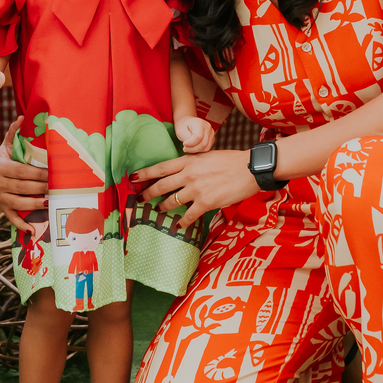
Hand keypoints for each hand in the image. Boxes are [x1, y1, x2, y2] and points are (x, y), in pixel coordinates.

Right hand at [0, 118, 47, 229]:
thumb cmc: (7, 157)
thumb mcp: (8, 145)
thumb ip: (15, 133)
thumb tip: (22, 117)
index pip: (21, 171)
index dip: (37, 174)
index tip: (52, 174)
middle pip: (21, 187)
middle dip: (40, 188)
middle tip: (57, 188)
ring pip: (18, 203)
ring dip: (35, 204)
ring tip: (50, 202)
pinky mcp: (1, 208)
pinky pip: (11, 218)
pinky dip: (22, 225)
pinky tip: (33, 230)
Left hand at [130, 148, 259, 228]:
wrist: (249, 169)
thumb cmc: (231, 161)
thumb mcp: (207, 156)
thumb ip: (192, 162)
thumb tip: (183, 169)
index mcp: (188, 161)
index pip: (160, 168)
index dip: (145, 174)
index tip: (133, 178)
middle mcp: (188, 174)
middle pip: (161, 186)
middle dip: (147, 193)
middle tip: (139, 199)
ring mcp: (196, 189)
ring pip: (171, 201)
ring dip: (162, 208)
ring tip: (158, 211)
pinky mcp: (206, 203)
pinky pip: (188, 215)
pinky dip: (182, 222)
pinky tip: (178, 226)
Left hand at [175, 116, 214, 154]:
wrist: (187, 122)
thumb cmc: (183, 126)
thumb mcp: (181, 131)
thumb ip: (187, 138)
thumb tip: (192, 146)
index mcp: (200, 123)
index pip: (198, 137)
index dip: (191, 143)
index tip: (184, 144)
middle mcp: (208, 128)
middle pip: (203, 144)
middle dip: (193, 149)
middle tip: (185, 148)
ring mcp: (211, 133)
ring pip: (206, 148)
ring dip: (196, 150)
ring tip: (188, 148)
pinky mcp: (211, 139)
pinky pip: (207, 148)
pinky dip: (199, 150)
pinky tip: (193, 147)